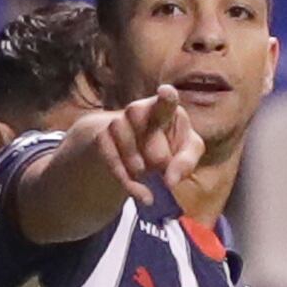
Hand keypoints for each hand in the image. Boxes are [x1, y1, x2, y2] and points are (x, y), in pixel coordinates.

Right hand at [79, 84, 204, 207]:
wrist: (129, 155)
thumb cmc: (164, 149)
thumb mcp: (184, 155)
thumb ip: (185, 164)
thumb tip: (170, 182)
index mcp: (165, 110)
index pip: (166, 101)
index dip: (166, 97)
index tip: (166, 92)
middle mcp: (139, 110)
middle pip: (144, 121)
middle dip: (157, 152)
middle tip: (160, 165)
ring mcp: (117, 122)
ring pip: (124, 138)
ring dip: (137, 163)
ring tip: (144, 172)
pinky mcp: (101, 138)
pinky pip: (112, 159)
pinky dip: (127, 180)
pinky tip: (140, 194)